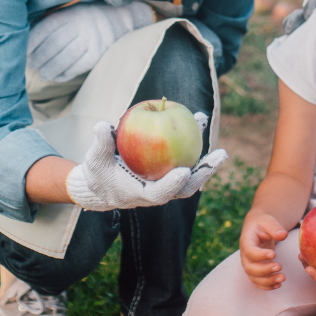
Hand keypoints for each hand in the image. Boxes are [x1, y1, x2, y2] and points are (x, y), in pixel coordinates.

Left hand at [28, 2, 156, 82]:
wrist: (118, 18)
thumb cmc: (83, 18)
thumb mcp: (67, 12)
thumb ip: (48, 22)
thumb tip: (21, 38)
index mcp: (68, 13)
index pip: (44, 30)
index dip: (30, 43)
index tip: (23, 52)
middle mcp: (80, 25)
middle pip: (52, 45)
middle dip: (38, 58)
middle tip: (30, 65)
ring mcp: (91, 40)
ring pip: (65, 59)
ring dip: (49, 69)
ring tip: (42, 73)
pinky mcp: (98, 54)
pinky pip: (77, 68)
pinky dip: (64, 75)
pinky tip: (57, 76)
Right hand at [65, 122, 227, 211]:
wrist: (103, 184)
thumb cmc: (98, 172)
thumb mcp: (95, 158)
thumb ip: (100, 143)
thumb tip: (103, 126)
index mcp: (140, 193)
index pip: (159, 193)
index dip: (172, 184)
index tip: (184, 171)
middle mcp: (158, 191)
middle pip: (186, 187)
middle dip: (204, 173)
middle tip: (219, 155)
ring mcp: (167, 184)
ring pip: (192, 177)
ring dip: (207, 162)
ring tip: (221, 147)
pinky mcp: (170, 174)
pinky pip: (187, 160)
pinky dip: (195, 144)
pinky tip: (200, 121)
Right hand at [238, 213, 292, 289]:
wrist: (257, 228)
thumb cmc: (262, 224)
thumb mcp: (268, 221)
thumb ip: (274, 227)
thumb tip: (283, 235)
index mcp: (246, 241)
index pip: (249, 251)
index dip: (260, 255)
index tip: (273, 254)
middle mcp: (245, 255)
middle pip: (250, 268)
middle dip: (264, 270)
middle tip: (280, 266)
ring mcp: (249, 264)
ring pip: (253, 277)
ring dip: (268, 281)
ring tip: (282, 278)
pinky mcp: (255, 270)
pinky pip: (257, 282)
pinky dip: (267, 286)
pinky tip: (278, 285)